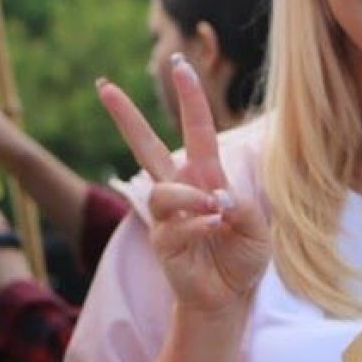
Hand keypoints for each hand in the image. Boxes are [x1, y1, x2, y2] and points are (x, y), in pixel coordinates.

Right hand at [96, 56, 269, 316]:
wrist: (229, 297)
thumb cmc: (242, 257)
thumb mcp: (258, 229)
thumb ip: (245, 207)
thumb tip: (216, 196)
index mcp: (206, 176)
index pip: (198, 130)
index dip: (190, 98)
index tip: (180, 64)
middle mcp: (181, 190)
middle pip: (146, 147)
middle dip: (126, 117)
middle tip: (104, 86)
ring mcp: (168, 216)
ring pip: (163, 191)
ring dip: (192, 197)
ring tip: (217, 212)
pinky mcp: (162, 241)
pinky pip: (177, 225)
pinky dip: (201, 226)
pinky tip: (217, 230)